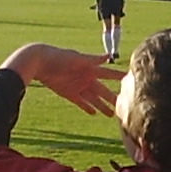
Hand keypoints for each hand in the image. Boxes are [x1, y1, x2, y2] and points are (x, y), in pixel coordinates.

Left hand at [1, 43, 122, 115]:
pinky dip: (87, 107)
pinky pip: (81, 102)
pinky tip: (94, 113)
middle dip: (113, 98)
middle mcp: (86, 79)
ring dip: (102, 106)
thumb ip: (92, 59)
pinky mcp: (69, 94)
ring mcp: (78, 87)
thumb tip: (108, 57)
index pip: (109, 74)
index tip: (131, 79)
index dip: (119, 77)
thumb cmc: (59, 57)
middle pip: (103, 91)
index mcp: (90, 68)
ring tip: (112, 115)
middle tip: (125, 106)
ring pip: (94, 99)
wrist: (39, 62)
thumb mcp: (76, 58)